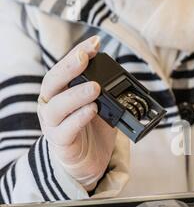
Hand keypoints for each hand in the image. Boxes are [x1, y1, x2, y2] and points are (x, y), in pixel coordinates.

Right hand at [37, 36, 116, 191]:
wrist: (88, 163)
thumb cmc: (92, 132)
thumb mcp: (103, 108)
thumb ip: (108, 95)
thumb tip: (127, 80)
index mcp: (61, 93)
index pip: (65, 69)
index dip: (77, 53)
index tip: (94, 43)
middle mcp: (52, 106)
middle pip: (53, 82)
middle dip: (69, 67)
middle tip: (85, 57)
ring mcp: (53, 125)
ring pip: (57, 106)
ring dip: (76, 94)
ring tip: (95, 87)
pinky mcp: (61, 143)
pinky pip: (65, 130)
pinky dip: (79, 119)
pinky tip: (92, 110)